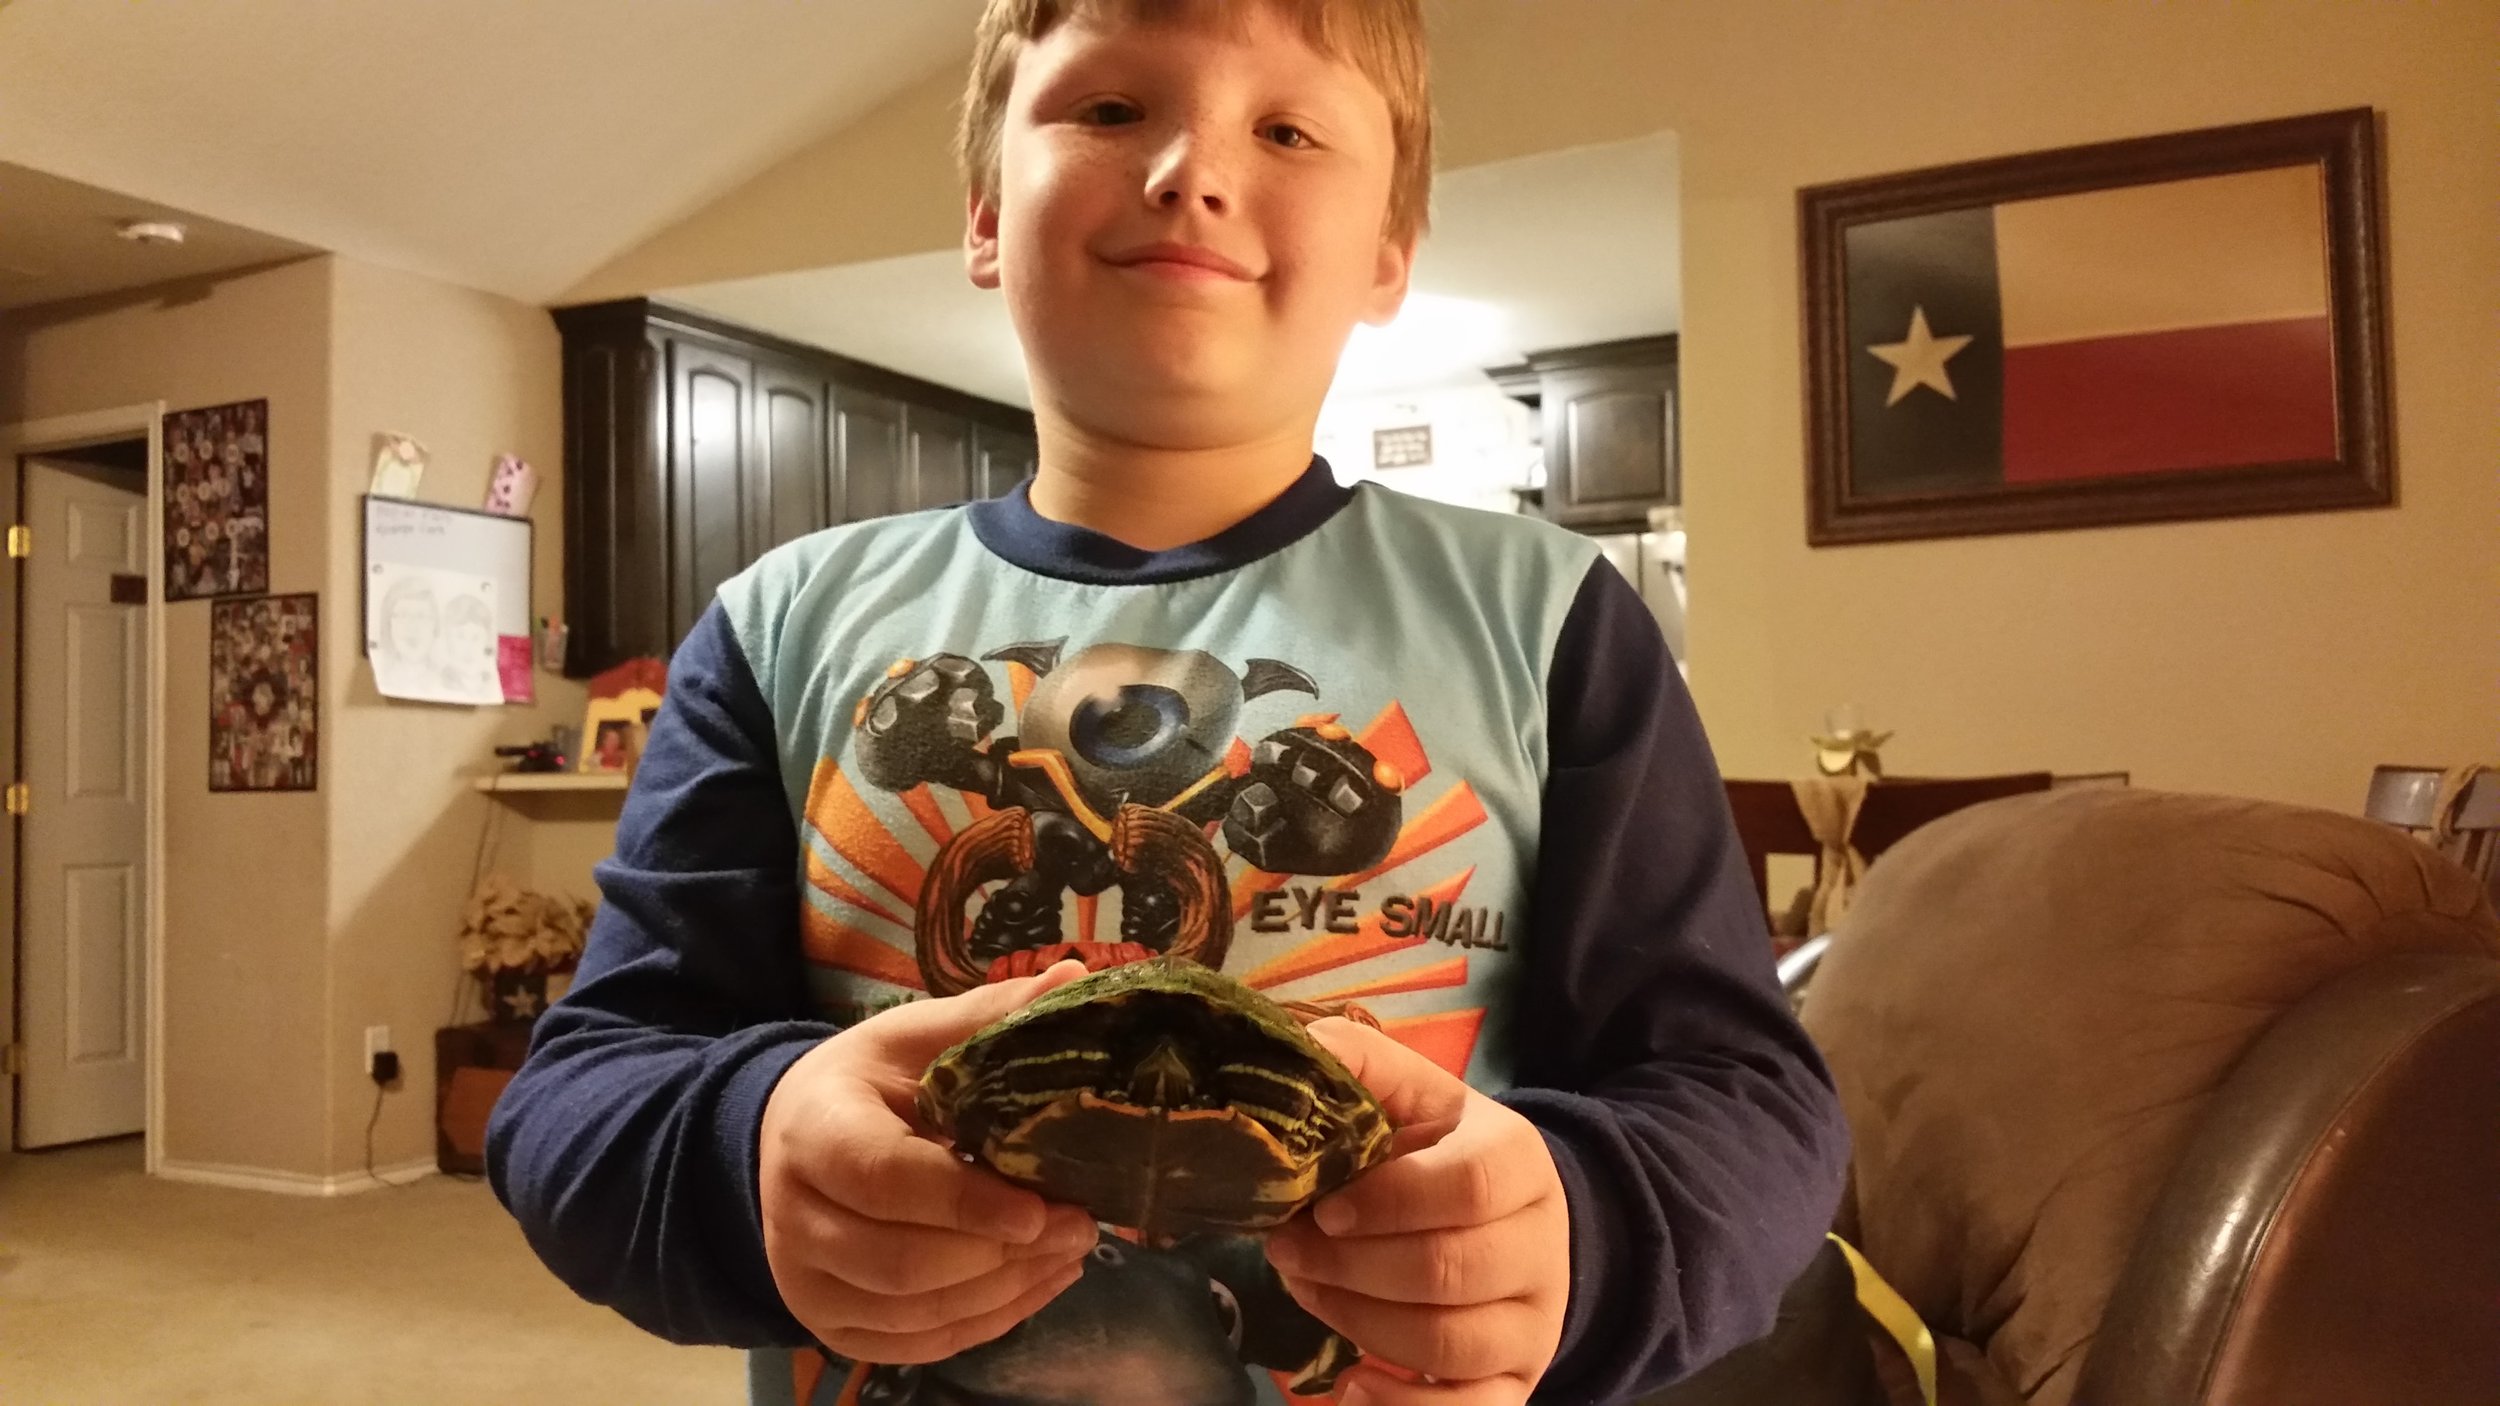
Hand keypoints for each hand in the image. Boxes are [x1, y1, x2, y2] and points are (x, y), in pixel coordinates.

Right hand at [759, 960, 1098, 1363]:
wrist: (791, 1141)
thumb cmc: (865, 1085)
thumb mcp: (915, 1038)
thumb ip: (990, 1015)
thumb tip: (1074, 979)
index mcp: (815, 1131)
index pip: (883, 1180)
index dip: (964, 1202)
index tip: (1041, 1207)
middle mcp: (796, 1219)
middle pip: (901, 1263)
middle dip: (1001, 1253)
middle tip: (1079, 1227)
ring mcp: (808, 1285)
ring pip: (913, 1313)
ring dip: (1004, 1290)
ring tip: (1071, 1251)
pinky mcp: (833, 1327)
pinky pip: (914, 1346)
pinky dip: (985, 1323)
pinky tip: (1037, 1283)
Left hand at [1264, 1019, 1570, 1404]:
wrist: (1517, 1221)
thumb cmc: (1445, 1156)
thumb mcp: (1418, 1098)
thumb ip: (1364, 1065)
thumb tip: (1303, 1044)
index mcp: (1518, 1163)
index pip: (1468, 1187)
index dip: (1389, 1201)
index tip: (1322, 1205)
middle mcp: (1539, 1247)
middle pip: (1447, 1271)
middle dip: (1349, 1265)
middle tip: (1286, 1246)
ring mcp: (1532, 1324)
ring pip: (1446, 1344)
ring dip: (1356, 1322)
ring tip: (1306, 1286)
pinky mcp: (1516, 1383)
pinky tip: (1351, 1388)